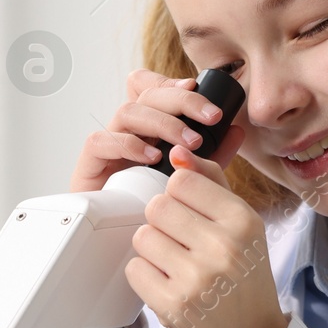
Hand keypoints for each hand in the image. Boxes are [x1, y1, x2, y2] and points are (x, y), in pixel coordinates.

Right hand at [70, 70, 227, 193]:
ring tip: (191, 142)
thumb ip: (213, 154)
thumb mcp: (192, 176)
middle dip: (183, 101)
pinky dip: (128, 144)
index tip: (200, 92)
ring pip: (128, 112)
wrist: (119, 243)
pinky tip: (153, 156)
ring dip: (163, 123)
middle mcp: (127, 130)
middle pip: (147, 94)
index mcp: (147, 127)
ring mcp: (107, 144)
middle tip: (212, 118)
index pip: (152, 87)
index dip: (173, 83)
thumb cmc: (151, 207)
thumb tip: (238, 130)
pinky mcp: (90, 164)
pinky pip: (100, 141)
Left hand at [126, 140, 288, 327]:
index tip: (191, 217)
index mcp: (243, 221)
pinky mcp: (173, 305)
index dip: (179, 197)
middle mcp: (223, 246)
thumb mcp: (242, 225)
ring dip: (153, 251)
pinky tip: (169, 286)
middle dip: (163, 224)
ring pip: (142, 236)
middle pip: (158, 206)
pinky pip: (135, 269)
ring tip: (176, 267)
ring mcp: (197, 278)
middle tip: (182, 246)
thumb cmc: (244, 278)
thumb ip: (212, 183)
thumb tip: (177, 153)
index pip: (182, 181)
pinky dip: (146, 277)